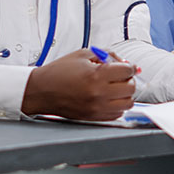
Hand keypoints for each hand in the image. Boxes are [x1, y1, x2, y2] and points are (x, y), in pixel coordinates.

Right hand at [21, 48, 137, 120]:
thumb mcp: (84, 55)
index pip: (127, 71)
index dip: (128, 66)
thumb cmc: (60, 72)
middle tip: (119, 76)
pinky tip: (108, 97)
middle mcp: (98, 94)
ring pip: (128, 103)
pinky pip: (118, 114)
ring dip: (125, 94)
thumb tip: (128, 63)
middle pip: (131, 88)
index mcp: (96, 76)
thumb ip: (109, 56)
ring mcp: (97, 108)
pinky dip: (117, 105)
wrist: (41, 90)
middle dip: (128, 79)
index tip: (125, 66)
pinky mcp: (94, 118)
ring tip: (114, 87)